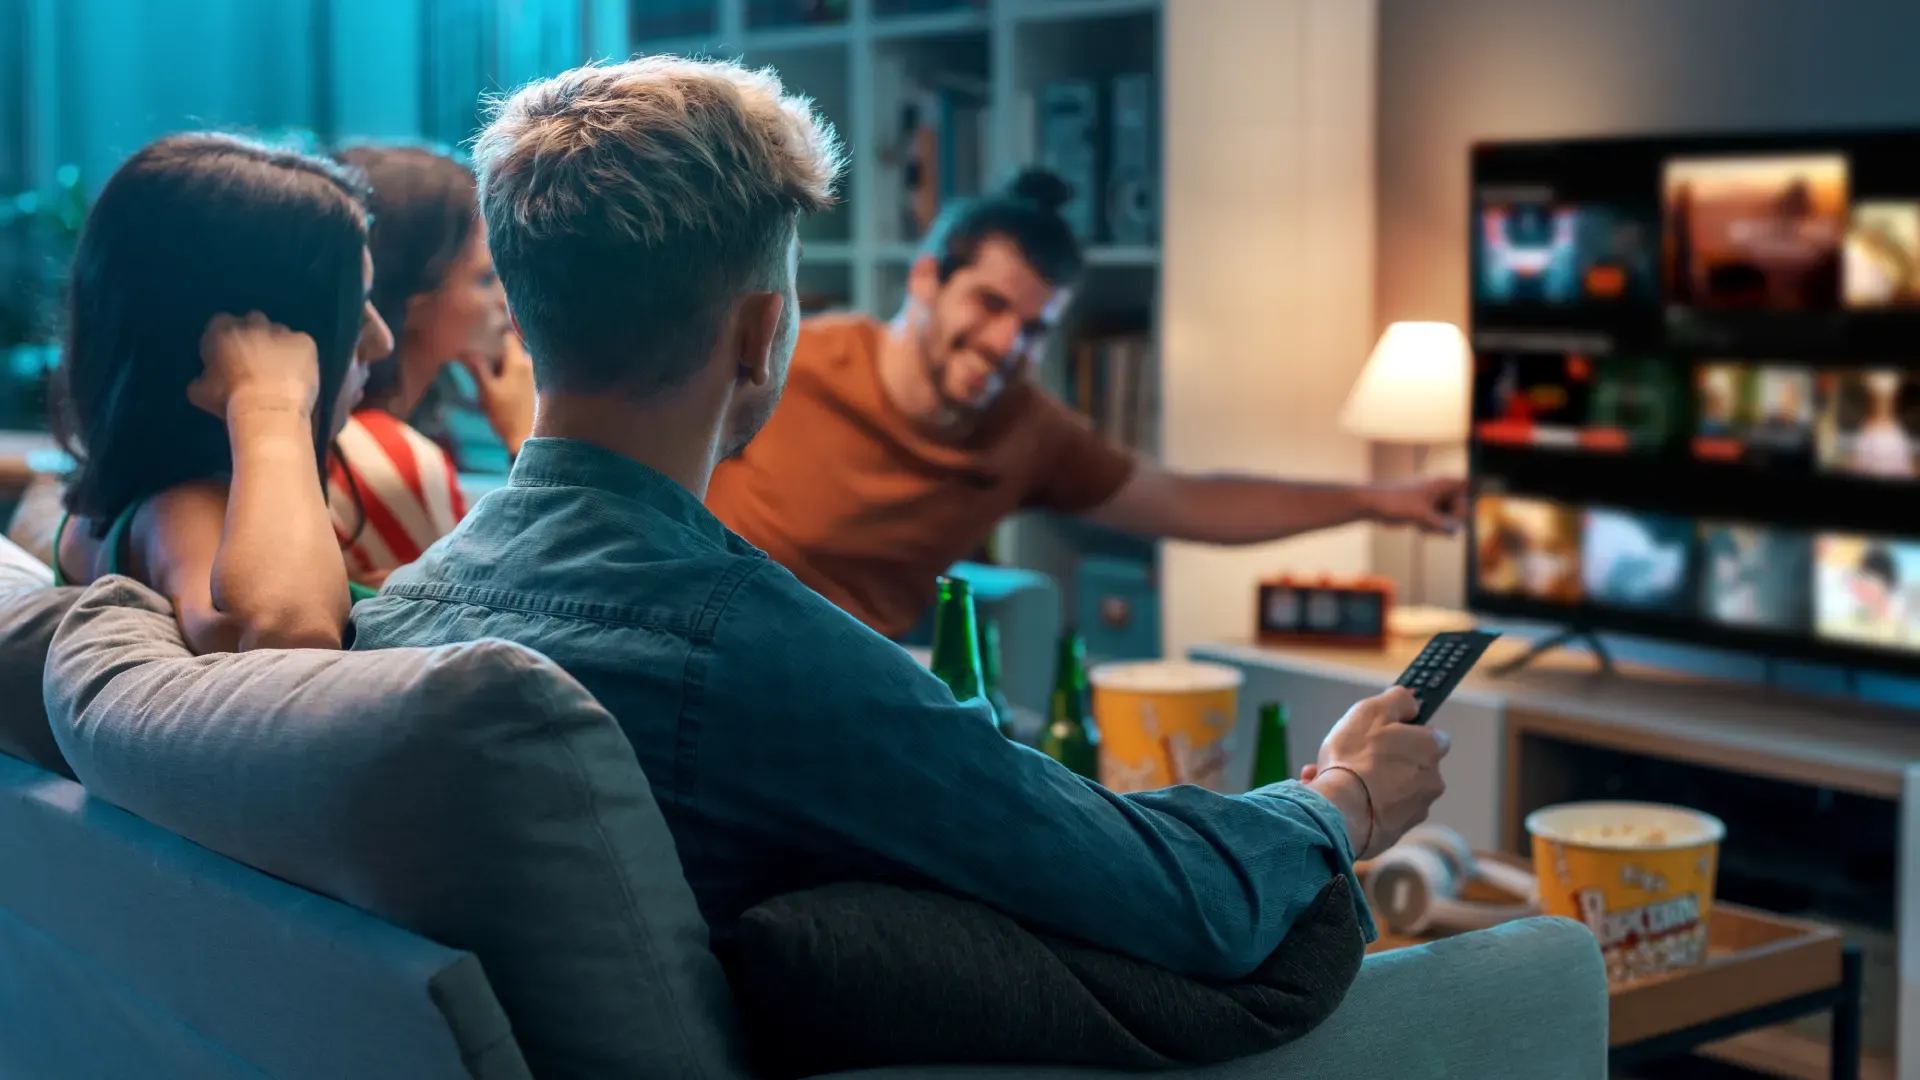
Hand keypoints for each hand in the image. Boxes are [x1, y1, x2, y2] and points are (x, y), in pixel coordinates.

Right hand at [191, 312, 319, 418]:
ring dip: (278, 345)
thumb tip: (201, 381)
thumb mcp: (202, 394)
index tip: (229, 354)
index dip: (227, 338)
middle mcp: (252, 325)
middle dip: (254, 336)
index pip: (221, 323)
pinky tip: (298, 371)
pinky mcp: (304, 342)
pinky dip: (300, 354)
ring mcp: (282, 331)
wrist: (269, 410)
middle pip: (253, 322)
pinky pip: (302, 343)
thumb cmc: (231, 401)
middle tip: (256, 360)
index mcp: (222, 332)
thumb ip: (201, 380)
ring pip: (279, 332)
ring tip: (280, 369)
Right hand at [460, 332, 534, 455]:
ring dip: (492, 366)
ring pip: (506, 360)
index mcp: (519, 361)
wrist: (525, 437)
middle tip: (473, 359)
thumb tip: (464, 349)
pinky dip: (499, 375)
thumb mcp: (487, 390)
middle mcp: (528, 363)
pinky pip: (510, 371)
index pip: (507, 335)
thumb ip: (476, 367)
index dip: (491, 332)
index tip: (476, 335)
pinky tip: (491, 388)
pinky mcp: (527, 384)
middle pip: (505, 347)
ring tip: (481, 378)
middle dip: (489, 352)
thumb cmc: (506, 414)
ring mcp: (529, 374)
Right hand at [1306, 687, 1447, 858]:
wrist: (1341, 813)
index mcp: (1431, 749)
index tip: (1382, 733)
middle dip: (1382, 759)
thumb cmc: (1355, 759)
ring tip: (1330, 776)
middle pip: (1408, 764)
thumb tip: (1412, 701)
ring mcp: (1416, 809)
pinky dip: (1360, 803)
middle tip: (1351, 755)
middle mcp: (1432, 780)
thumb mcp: (1372, 711)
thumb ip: (1398, 700)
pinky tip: (1333, 796)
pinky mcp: (1397, 832)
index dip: (1405, 732)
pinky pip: (1378, 811)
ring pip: (1389, 788)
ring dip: (1365, 781)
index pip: (1430, 735)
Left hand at [1363, 476, 1465, 533]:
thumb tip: (1457, 530)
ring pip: (1449, 517)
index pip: (1467, 489)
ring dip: (1439, 526)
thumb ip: (1442, 524)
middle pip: (1460, 507)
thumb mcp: (1422, 516)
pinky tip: (1419, 529)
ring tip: (1423, 526)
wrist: (1373, 503)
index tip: (1452, 516)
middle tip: (1434, 526)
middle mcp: (1440, 489)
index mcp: (1442, 483)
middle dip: (1450, 520)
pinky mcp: (1425, 509)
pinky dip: (1431, 528)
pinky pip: (1438, 522)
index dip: (1464, 504)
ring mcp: (1433, 500)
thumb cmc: (1396, 503)